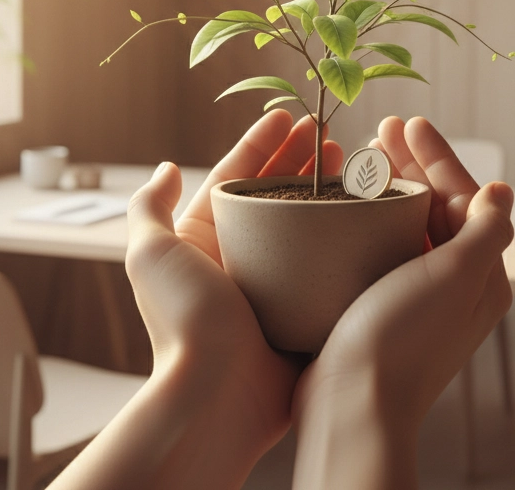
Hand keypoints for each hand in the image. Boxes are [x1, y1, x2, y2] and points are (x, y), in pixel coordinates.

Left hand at [51, 110, 341, 489]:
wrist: (216, 398)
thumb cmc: (182, 324)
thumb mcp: (150, 255)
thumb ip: (149, 208)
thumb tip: (163, 169)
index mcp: (206, 238)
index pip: (236, 175)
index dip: (263, 143)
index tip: (290, 117)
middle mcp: (241, 257)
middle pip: (276, 194)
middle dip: (302, 160)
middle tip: (332, 136)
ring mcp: (275, 283)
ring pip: (306, 224)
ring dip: (326, 192)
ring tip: (352, 165)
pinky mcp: (303, 308)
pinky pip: (329, 264)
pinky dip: (346, 238)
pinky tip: (365, 216)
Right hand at [292, 116, 513, 489]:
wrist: (352, 403)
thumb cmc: (404, 339)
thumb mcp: (457, 276)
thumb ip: (484, 229)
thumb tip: (502, 190)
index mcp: (480, 275)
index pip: (465, 197)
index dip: (438, 156)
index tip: (411, 123)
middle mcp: (454, 283)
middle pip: (436, 205)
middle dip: (411, 164)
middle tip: (381, 130)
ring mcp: (417, 294)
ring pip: (408, 222)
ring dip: (390, 185)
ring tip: (364, 155)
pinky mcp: (382, 304)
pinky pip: (383, 244)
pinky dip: (371, 216)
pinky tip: (350, 202)